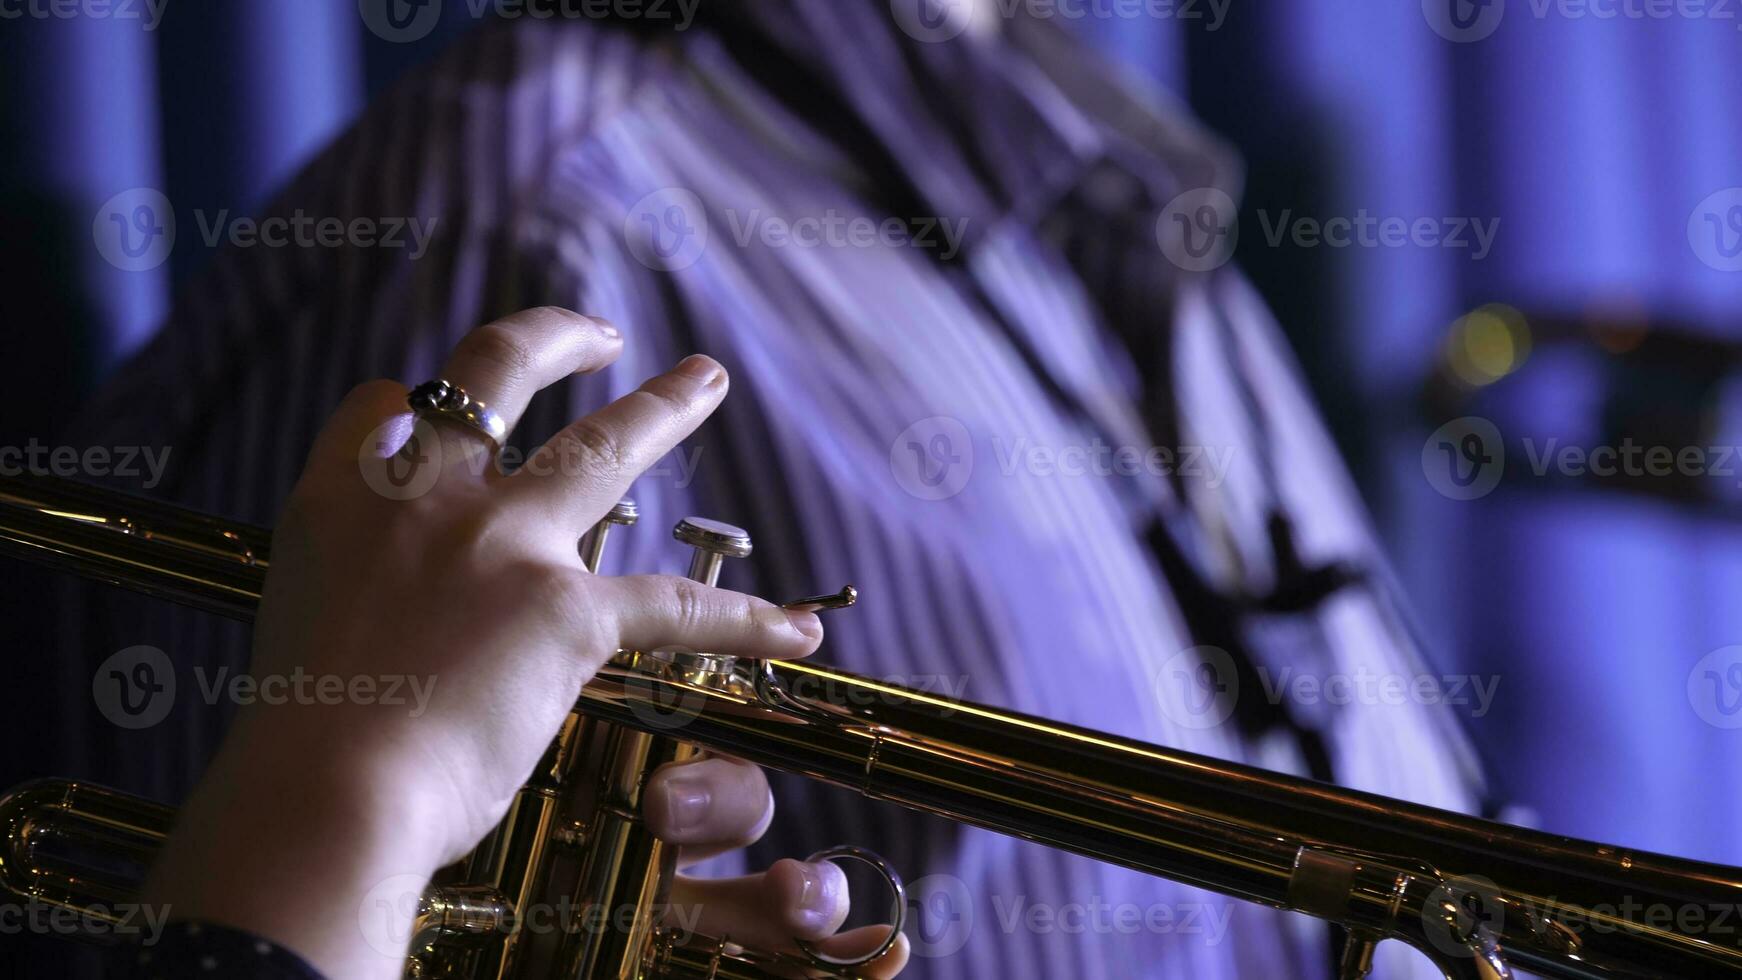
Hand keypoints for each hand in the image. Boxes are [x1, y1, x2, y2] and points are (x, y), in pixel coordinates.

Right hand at [141, 308, 905, 977]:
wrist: (323, 795)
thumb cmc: (301, 740)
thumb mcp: (298, 628)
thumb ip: (352, 592)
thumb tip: (393, 620)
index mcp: (342, 499)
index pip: (385, 403)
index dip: (417, 402)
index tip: (438, 410)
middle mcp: (424, 496)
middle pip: (495, 371)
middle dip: (555, 339)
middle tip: (600, 335)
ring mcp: (502, 544)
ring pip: (600, 447)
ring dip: (663, 406)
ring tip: (704, 380)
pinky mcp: (566, 612)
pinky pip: (676, 605)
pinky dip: (745, 620)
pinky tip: (795, 627)